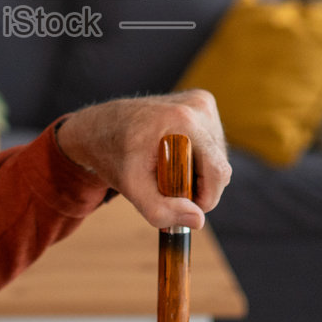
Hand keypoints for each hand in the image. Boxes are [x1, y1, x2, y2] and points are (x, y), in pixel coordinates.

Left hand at [54, 90, 229, 230]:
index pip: (217, 172)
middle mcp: (198, 107)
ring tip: (166, 170)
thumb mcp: (131, 188)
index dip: (205, 198)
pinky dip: (198, 158)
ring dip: (198, 174)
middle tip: (167, 188)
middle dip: (198, 187)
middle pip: (220, 166)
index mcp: (183, 122)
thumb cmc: (114, 156)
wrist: (101, 127)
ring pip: (218, 157)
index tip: (183, 207)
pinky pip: (214, 144)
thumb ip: (161, 210)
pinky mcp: (203, 103)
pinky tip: (174, 156)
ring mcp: (202, 102)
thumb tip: (198, 219)